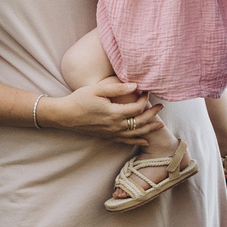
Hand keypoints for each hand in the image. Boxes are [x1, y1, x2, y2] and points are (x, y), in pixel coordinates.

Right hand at [44, 78, 159, 144]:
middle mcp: (115, 125)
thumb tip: (135, 85)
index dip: (145, 99)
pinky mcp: (107, 136)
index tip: (147, 91)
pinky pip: (126, 141)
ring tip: (160, 125)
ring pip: (136, 133)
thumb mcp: (97, 90)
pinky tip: (145, 141)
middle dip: (152, 114)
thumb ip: (117, 88)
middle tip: (161, 106)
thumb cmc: (79, 99)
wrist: (65, 115)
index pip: (137, 107)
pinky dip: (137, 141)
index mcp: (114, 113)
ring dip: (149, 129)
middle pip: (140, 121)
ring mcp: (112, 132)